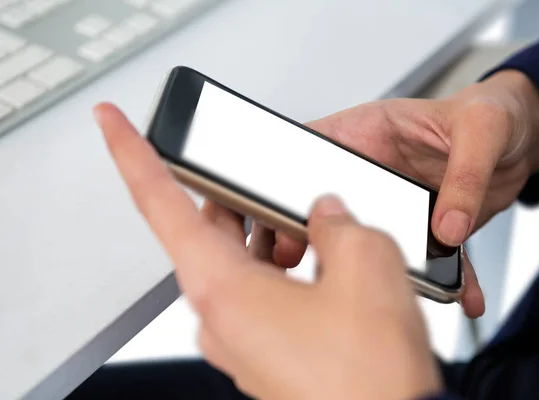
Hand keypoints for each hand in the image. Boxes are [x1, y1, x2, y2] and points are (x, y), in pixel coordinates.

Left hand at [95, 104, 442, 399]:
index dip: (132, 154)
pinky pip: (259, 297)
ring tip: (307, 223)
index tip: (111, 124)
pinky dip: (279, 271)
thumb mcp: (367, 263)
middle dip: (234, 199)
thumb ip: (337, 221)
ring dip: (265, 237)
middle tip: (258, 176)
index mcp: (221, 289)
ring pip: (237, 266)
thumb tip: (327, 214)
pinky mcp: (265, 356)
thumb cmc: (370, 375)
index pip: (159, 203)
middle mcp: (220, 319)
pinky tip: (319, 265)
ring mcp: (241, 342)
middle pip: (207, 233)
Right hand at [254, 70, 538, 318]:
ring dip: (373, 267)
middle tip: (306, 259)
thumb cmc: (496, 114)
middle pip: (329, 205)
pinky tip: (459, 295)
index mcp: (372, 132)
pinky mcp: (424, 224)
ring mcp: (396, 199)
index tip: (282, 214)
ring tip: (377, 288)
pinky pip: (426, 257)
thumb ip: (464, 175)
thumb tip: (447, 224)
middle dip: (314, 236)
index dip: (290, 183)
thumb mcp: (483, 129)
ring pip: (371, 238)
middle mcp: (375, 168)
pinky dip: (442, 281)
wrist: (524, 137)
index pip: (313, 152)